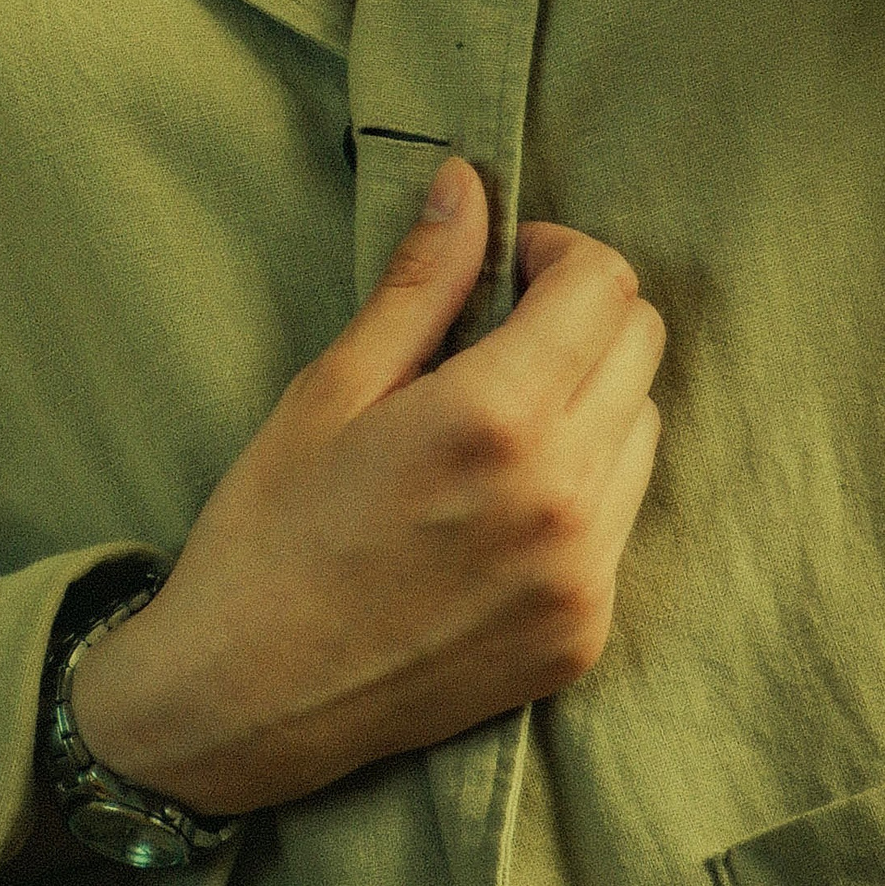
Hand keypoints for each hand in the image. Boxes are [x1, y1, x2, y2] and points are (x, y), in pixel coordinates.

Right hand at [70, 155, 663, 815]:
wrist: (240, 701)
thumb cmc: (269, 531)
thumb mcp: (331, 389)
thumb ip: (420, 282)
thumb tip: (467, 183)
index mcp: (494, 420)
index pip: (605, 285)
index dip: (557, 252)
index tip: (505, 266)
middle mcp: (562, 500)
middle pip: (641, 346)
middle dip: (580, 312)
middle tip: (498, 327)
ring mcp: (582, 578)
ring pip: (644, 428)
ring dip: (591, 395)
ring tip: (496, 418)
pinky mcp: (583, 636)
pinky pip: (621, 517)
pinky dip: (583, 481)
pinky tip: (499, 497)